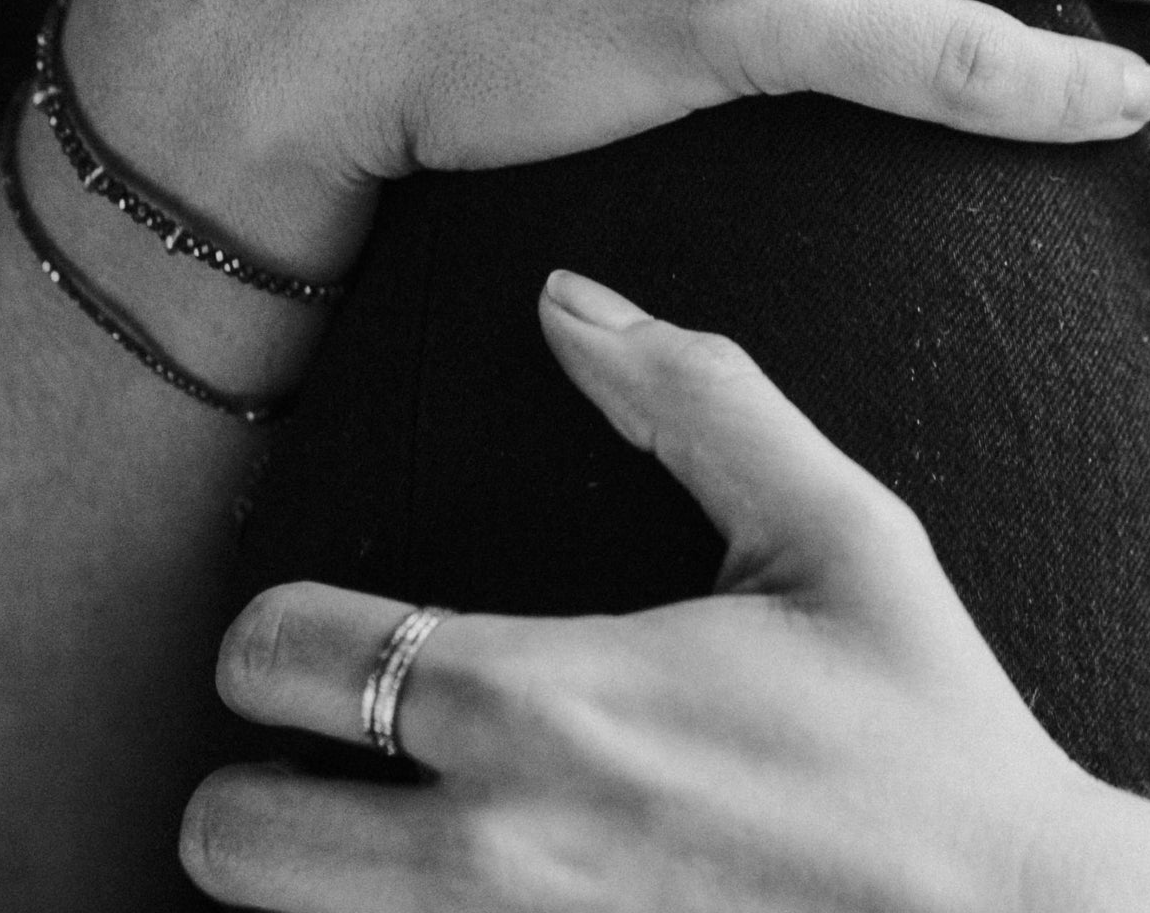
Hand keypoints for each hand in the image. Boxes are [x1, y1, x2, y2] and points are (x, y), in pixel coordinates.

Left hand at [183, 271, 1103, 912]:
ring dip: (311, 884)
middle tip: (329, 751)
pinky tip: (477, 894)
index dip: (273, 628)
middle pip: (221, 840)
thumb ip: (695, 396)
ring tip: (384, 830)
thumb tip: (565, 296)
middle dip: (249, 784)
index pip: (278, 654)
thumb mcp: (837, 531)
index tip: (324, 624)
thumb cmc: (928, 728)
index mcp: (544, 701)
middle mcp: (492, 853)